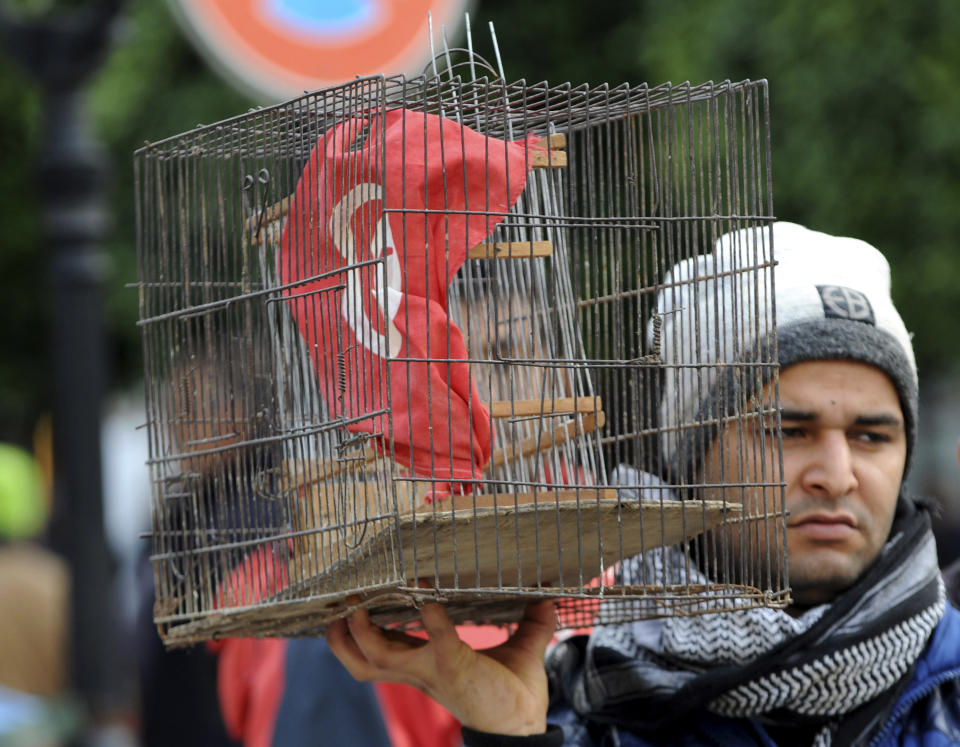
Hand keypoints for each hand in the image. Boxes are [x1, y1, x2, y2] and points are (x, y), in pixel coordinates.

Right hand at [326, 600, 555, 735]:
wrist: (525, 727)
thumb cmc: (515, 692)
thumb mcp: (519, 650)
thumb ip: (530, 624)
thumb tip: (549, 597)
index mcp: (425, 666)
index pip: (384, 647)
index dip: (364, 628)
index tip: (356, 601)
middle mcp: (420, 671)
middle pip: (365, 660)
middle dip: (345, 636)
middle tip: (338, 606)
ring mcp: (432, 670)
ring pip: (378, 657)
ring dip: (363, 632)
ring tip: (356, 605)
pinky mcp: (452, 665)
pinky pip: (433, 636)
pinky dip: (429, 614)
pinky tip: (428, 592)